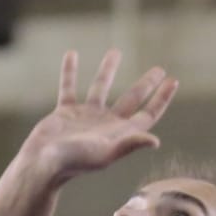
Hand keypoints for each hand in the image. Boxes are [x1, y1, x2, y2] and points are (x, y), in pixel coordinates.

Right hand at [20, 50, 178, 187]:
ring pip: (100, 87)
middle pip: (131, 99)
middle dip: (145, 84)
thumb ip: (129, 145)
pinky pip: (69, 87)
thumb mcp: (105, 153)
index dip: (161, 99)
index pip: (147, 114)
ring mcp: (85, 116)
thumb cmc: (75, 162)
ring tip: (115, 51)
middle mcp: (106, 123)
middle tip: (159, 69)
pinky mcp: (65, 112)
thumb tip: (155, 141)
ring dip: (108, 70)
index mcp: (120, 133)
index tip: (173, 81)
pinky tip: (71, 54)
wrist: (42, 164)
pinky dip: (69, 71)